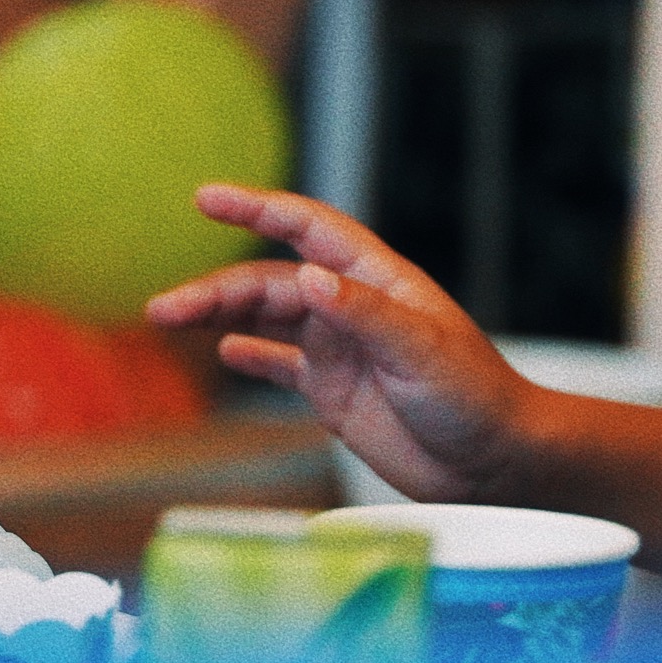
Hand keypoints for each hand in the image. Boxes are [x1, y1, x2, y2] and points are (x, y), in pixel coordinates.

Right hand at [147, 185, 537, 503]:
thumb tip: (307, 276)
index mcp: (376, 280)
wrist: (496, 462)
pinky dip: (252, 355)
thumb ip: (364, 314)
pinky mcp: (335, 392)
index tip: (207, 199)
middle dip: (216, 287)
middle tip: (165, 308)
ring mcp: (341, 348)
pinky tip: (223, 351)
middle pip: (271, 281)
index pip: (308, 228)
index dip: (258, 209)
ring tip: (168, 319)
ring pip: (267, 318)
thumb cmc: (476, 397)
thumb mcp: (422, 350)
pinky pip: (281, 365)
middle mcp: (351, 306)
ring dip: (219, 316)